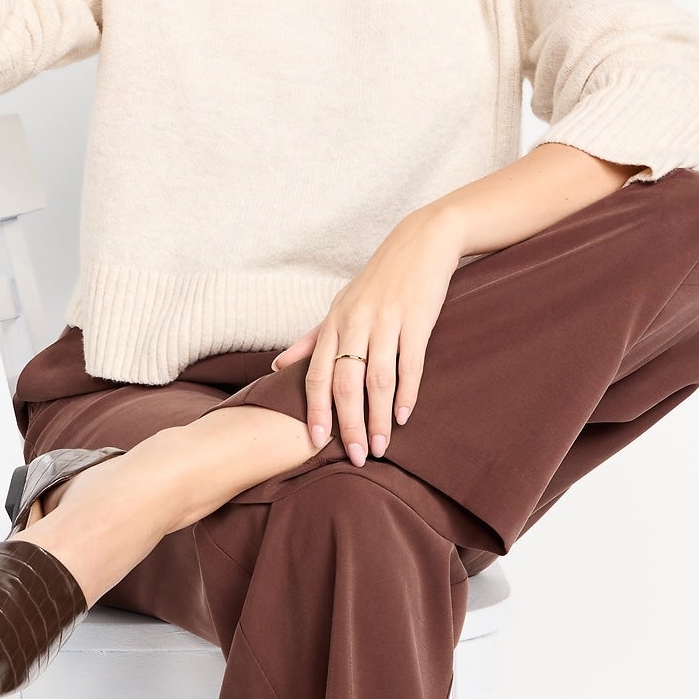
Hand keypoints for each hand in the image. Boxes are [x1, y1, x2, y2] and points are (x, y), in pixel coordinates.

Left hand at [270, 206, 466, 462]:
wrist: (420, 241)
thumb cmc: (378, 280)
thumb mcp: (340, 305)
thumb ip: (312, 339)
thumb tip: (278, 365)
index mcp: (334, 323)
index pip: (317, 375)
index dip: (314, 411)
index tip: (314, 443)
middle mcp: (355, 323)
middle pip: (345, 384)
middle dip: (348, 424)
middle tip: (354, 456)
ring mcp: (386, 321)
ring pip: (378, 379)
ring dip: (378, 417)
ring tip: (380, 447)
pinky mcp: (416, 319)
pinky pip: (409, 363)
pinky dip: (407, 393)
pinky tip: (404, 416)